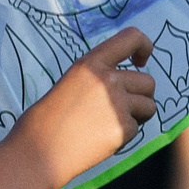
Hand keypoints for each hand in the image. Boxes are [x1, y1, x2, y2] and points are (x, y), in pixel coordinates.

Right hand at [9, 28, 156, 188]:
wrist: (39, 151)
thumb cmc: (49, 120)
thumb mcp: (72, 82)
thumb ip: (100, 78)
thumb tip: (128, 82)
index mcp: (91, 64)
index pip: (131, 38)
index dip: (144, 47)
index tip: (140, 62)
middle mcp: (107, 79)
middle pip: (148, 81)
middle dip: (141, 95)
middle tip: (119, 109)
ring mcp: (117, 104)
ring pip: (149, 106)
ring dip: (137, 116)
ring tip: (109, 124)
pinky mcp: (122, 128)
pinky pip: (137, 128)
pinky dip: (124, 136)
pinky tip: (101, 139)